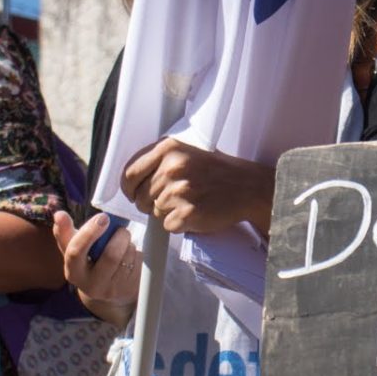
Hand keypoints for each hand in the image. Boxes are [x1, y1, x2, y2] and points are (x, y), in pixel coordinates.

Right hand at [52, 209, 137, 327]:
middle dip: (119, 235)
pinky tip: (130, 256)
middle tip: (120, 229)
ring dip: (128, 243)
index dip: (89, 233)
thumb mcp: (74, 251)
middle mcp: (92, 286)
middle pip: (111, 255)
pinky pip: (139, 262)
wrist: (107, 292)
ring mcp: (114, 290)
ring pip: (128, 256)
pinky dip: (137, 252)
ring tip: (123, 243)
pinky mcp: (132, 290)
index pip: (75, 252)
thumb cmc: (88, 264)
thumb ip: (65, 232)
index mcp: (73, 274)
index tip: (103, 217)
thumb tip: (59, 214)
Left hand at [120, 137, 275, 234]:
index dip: (128, 188)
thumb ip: (159, 161)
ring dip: (168, 213)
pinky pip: (168, 226)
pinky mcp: (187, 213)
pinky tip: (195, 212)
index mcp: (168, 149)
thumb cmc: (216, 171)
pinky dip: (179, 224)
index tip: (132, 194)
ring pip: (154, 213)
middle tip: (173, 199)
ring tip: (189, 202)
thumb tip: (130, 181)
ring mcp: (179, 191)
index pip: (130, 172)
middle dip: (151, 203)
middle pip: (140, 197)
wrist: (247, 187)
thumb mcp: (187, 152)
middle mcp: (172, 168)